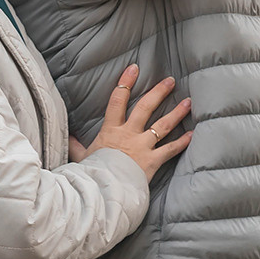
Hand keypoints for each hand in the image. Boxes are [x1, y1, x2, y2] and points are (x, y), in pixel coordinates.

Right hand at [75, 65, 192, 179]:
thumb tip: (67, 136)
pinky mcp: (152, 161)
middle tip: (170, 81)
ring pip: (163, 125)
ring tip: (188, 102)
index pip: (118, 100)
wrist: (102, 190)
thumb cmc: (91, 173)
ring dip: (176, 113)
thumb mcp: (81, 157)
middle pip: (146, 107)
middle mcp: (129, 134)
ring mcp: (142, 147)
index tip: (134, 68)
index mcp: (111, 130)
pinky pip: (170, 150)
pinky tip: (192, 134)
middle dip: (159, 92)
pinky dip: (182, 142)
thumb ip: (76, 145)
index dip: (126, 83)